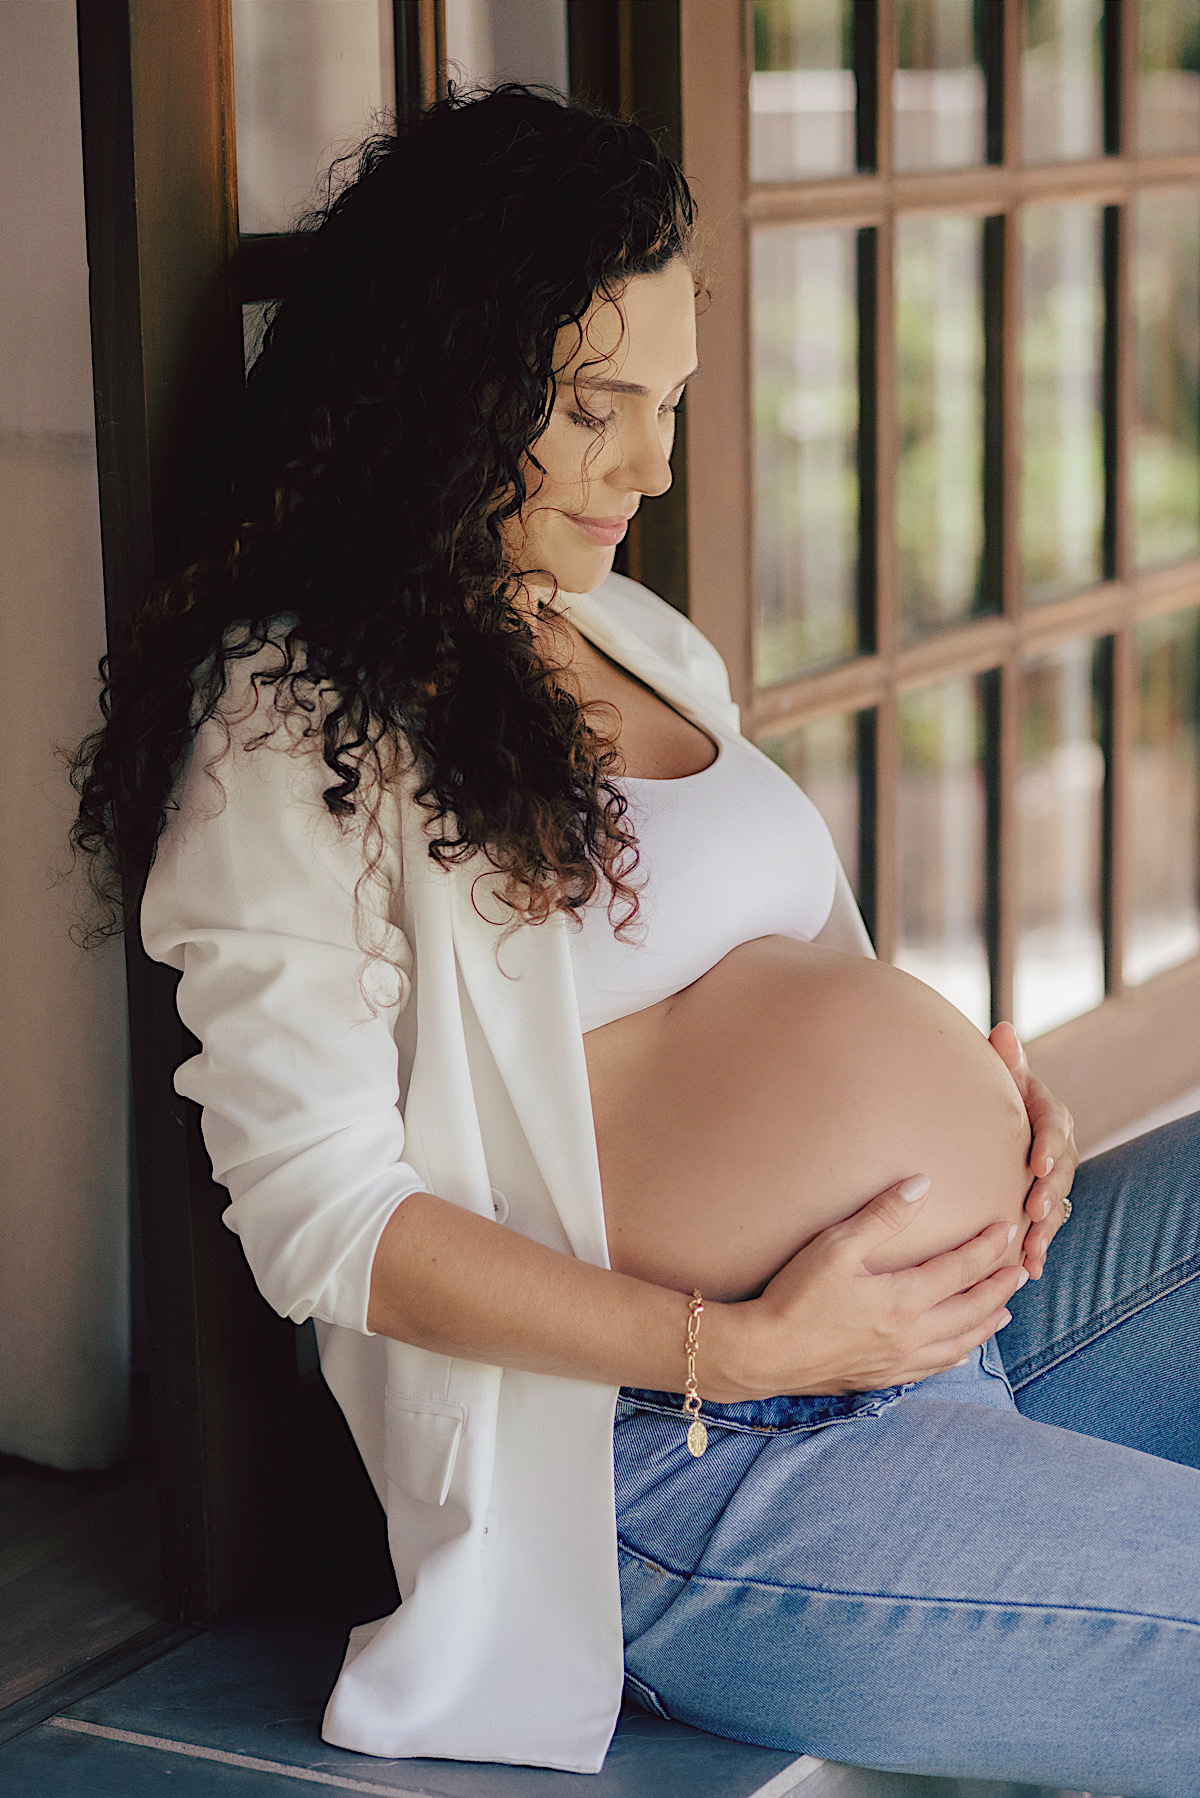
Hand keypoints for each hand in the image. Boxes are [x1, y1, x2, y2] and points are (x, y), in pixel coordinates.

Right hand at [739, 1175, 1027, 1398]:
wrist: (764, 1354)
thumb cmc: (795, 1296)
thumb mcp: (835, 1246)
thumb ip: (882, 1216)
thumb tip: (923, 1186)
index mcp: (903, 1299)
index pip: (959, 1270)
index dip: (987, 1248)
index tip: (1007, 1229)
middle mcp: (910, 1335)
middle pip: (969, 1310)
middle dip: (998, 1288)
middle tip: (1021, 1271)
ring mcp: (896, 1362)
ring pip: (957, 1343)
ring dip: (984, 1325)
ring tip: (1003, 1313)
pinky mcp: (879, 1378)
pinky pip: (931, 1369)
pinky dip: (954, 1356)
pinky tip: (958, 1352)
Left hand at [989, 1021, 1077, 1279]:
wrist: (996, 1115)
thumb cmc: (998, 1091)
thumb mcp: (1003, 1075)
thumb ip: (1005, 1059)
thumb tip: (1002, 1030)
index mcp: (1049, 1114)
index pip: (1054, 1128)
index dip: (1050, 1146)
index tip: (1038, 1163)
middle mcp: (1057, 1148)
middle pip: (1060, 1172)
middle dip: (1049, 1193)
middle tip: (1034, 1211)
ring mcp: (1052, 1177)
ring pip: (1056, 1204)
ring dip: (1046, 1230)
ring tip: (1033, 1252)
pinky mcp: (1041, 1200)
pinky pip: (1044, 1225)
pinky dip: (1038, 1247)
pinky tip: (1030, 1270)